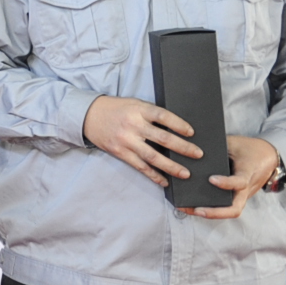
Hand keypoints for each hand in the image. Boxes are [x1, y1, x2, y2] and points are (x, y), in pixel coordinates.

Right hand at [82, 95, 200, 187]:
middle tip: (198, 154)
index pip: (163, 116)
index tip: (192, 133)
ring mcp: (126, 141)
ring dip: (171, 166)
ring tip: (185, 173)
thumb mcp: (134, 104)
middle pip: (163, 139)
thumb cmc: (116, 108)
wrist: (87, 115)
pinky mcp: (120, 152)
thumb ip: (151, 114)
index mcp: (138, 110)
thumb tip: (176, 128)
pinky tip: (164, 181)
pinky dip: (153, 175)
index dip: (179, 125)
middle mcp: (133, 125)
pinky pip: (140, 166)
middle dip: (183, 148)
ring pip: (153, 156)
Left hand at [180, 134, 281, 220]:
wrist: (268, 156)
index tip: (211, 180)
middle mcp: (246, 188)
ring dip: (210, 213)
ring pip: (230, 211)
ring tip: (187, 209)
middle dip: (215, 212)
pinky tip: (191, 206)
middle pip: (235, 208)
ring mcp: (242, 195)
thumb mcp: (234, 143)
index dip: (227, 183)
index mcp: (247, 172)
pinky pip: (226, 206)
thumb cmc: (248, 148)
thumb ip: (217, 147)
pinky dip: (211, 209)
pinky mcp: (238, 197)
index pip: (240, 182)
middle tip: (197, 210)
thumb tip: (192, 148)